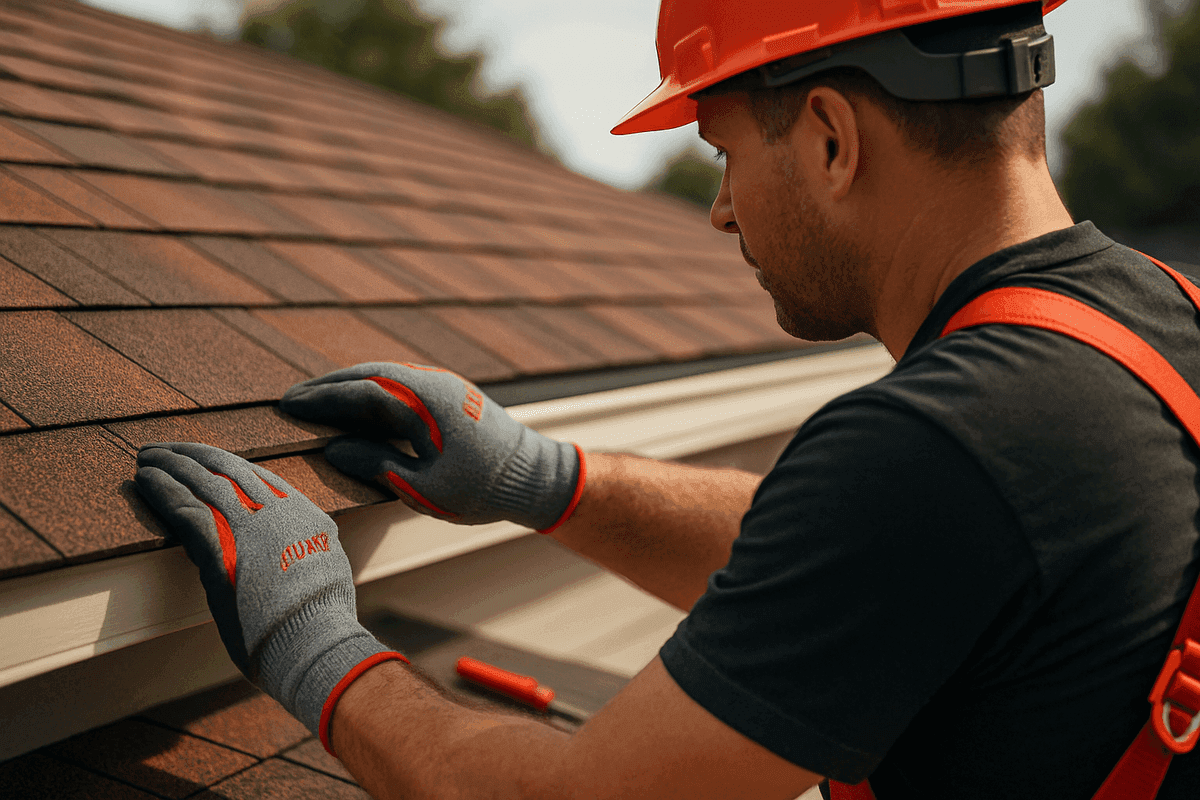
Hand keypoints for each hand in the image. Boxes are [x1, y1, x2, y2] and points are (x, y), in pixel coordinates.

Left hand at [135, 442, 406, 751]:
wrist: (314, 642)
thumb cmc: (319, 627)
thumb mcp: (325, 576)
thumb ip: (306, 555)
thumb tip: (292, 561)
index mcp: (308, 517)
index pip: (261, 478)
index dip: (227, 465)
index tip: (205, 459)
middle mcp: (280, 512)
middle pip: (230, 469)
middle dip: (195, 455)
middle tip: (168, 448)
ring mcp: (250, 526)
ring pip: (203, 481)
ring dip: (171, 465)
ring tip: (146, 455)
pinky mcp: (220, 547)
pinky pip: (185, 508)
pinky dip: (162, 491)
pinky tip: (145, 479)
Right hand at [280, 362, 584, 532]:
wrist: (536, 476)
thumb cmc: (484, 488)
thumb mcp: (425, 488)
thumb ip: (377, 465)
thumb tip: (334, 448)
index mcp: (425, 403)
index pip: (361, 391)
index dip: (322, 399)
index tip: (288, 405)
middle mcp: (433, 385)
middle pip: (370, 375)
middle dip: (329, 386)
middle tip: (292, 399)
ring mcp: (443, 387)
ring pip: (386, 377)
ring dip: (350, 386)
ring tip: (317, 402)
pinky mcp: (450, 396)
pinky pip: (402, 386)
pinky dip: (373, 393)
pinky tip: (358, 408)